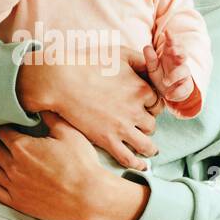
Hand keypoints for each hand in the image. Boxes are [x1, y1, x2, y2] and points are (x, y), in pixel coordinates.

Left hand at [0, 111, 137, 219]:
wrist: (89, 197)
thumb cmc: (82, 164)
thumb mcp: (69, 134)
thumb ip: (51, 118)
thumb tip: (41, 106)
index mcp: (23, 147)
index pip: (2, 132)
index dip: (3, 126)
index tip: (5, 124)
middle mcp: (13, 166)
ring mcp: (13, 186)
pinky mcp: (17, 202)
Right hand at [17, 46, 163, 169]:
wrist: (62, 80)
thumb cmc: (89, 62)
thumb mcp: (120, 53)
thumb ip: (140, 60)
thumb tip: (153, 65)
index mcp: (142, 89)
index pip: (157, 103)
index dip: (151, 106)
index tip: (145, 108)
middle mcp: (136, 110)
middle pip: (152, 124)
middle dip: (147, 124)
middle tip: (139, 125)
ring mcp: (122, 127)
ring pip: (146, 144)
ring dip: (149, 147)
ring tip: (149, 150)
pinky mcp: (107, 140)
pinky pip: (128, 158)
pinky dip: (137, 164)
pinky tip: (141, 166)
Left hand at [144, 31, 201, 115]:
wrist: (168, 93)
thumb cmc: (161, 75)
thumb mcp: (152, 68)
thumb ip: (150, 59)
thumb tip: (147, 47)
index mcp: (170, 55)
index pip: (172, 44)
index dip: (171, 38)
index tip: (167, 32)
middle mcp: (179, 62)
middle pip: (183, 53)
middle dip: (179, 51)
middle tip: (172, 50)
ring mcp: (184, 73)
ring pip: (184, 70)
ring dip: (175, 75)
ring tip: (165, 81)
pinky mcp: (187, 86)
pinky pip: (185, 87)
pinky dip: (177, 91)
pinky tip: (169, 95)